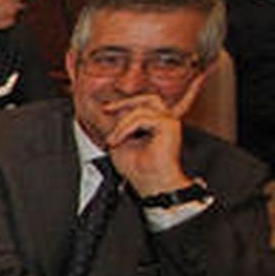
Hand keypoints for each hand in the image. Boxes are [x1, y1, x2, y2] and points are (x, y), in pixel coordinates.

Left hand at [102, 74, 204, 195]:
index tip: (134, 93)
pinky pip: (141, 118)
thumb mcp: (120, 142)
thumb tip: (108, 110)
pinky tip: (118, 140)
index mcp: (157, 124)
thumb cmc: (137, 168)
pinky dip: (126, 128)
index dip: (158, 92)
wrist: (151, 184)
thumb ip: (117, 126)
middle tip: (106, 108)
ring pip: (140, 108)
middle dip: (125, 102)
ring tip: (112, 140)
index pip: (157, 102)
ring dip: (121, 124)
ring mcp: (169, 122)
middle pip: (147, 98)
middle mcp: (166, 120)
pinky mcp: (169, 125)